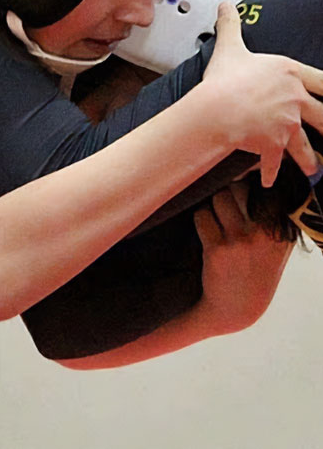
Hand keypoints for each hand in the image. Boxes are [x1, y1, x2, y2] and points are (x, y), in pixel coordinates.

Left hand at [194, 182, 291, 334]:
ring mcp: (242, 241)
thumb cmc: (255, 269)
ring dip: (211, 204)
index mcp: (282, 230)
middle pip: (237, 187)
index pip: (266, 188)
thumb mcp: (275, 244)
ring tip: (216, 219)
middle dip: (226, 190)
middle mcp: (265, 234)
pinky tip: (206, 233)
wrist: (237, 308)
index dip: (250, 176)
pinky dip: (200, 219)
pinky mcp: (218, 249)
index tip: (243, 177)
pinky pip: (202, 215)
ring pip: (218, 197)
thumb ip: (273, 213)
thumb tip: (256, 173)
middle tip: (223, 202)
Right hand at [204, 2, 322, 186]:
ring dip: (308, 159)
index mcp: (290, 73)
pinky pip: (275, 161)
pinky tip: (270, 180)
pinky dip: (271, 172)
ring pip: (304, 144)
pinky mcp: (274, 145)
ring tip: (313, 169)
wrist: (219, 108)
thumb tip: (224, 5)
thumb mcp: (230, 47)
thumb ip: (231, 25)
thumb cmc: (225, 79)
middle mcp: (295, 100)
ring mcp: (287, 124)